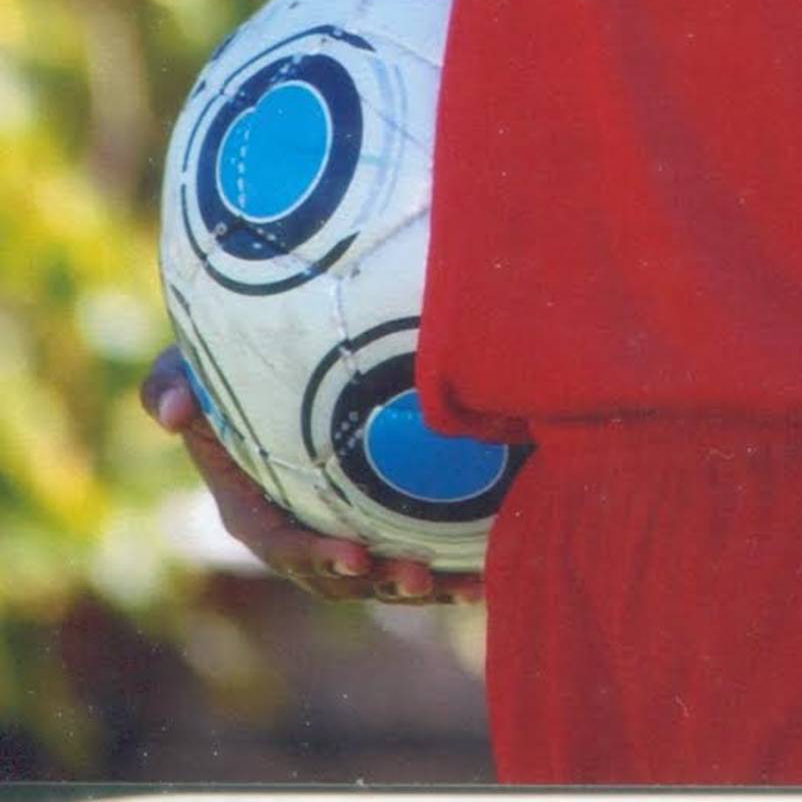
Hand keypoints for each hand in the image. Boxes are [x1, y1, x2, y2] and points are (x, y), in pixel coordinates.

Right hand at [141, 345, 483, 606]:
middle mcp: (291, 533)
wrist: (254, 368)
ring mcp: (330, 531)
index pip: (282, 545)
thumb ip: (167, 385)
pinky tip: (482, 574)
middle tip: (421, 576)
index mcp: (248, 510)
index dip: (316, 556)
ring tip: (467, 586)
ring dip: (420, 585)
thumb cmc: (212, 369)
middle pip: (336, 574)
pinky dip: (441, 568)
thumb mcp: (178, 369)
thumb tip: (172, 410)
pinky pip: (402, 552)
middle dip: (378, 580)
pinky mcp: (366, 521)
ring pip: (377, 574)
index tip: (356, 554)